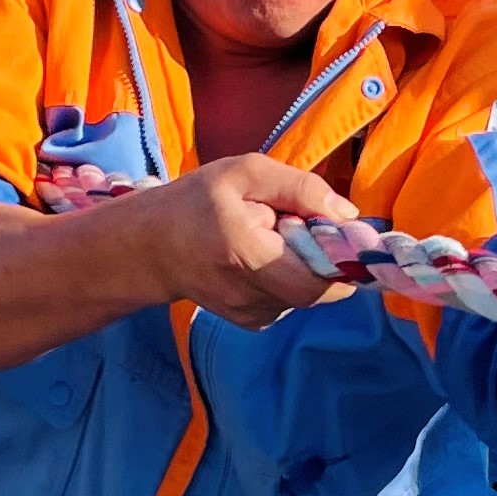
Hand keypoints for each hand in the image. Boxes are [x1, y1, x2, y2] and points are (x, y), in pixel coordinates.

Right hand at [130, 154, 355, 329]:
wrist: (149, 248)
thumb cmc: (196, 202)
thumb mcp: (245, 173)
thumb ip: (300, 188)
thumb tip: (347, 214)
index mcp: (245, 254)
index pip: (318, 281)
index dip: (340, 259)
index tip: (336, 231)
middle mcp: (249, 296)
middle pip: (320, 289)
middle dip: (323, 259)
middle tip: (300, 228)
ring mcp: (251, 315)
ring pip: (308, 295)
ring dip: (304, 268)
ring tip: (273, 241)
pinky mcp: (253, 322)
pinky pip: (292, 300)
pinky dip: (289, 279)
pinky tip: (262, 259)